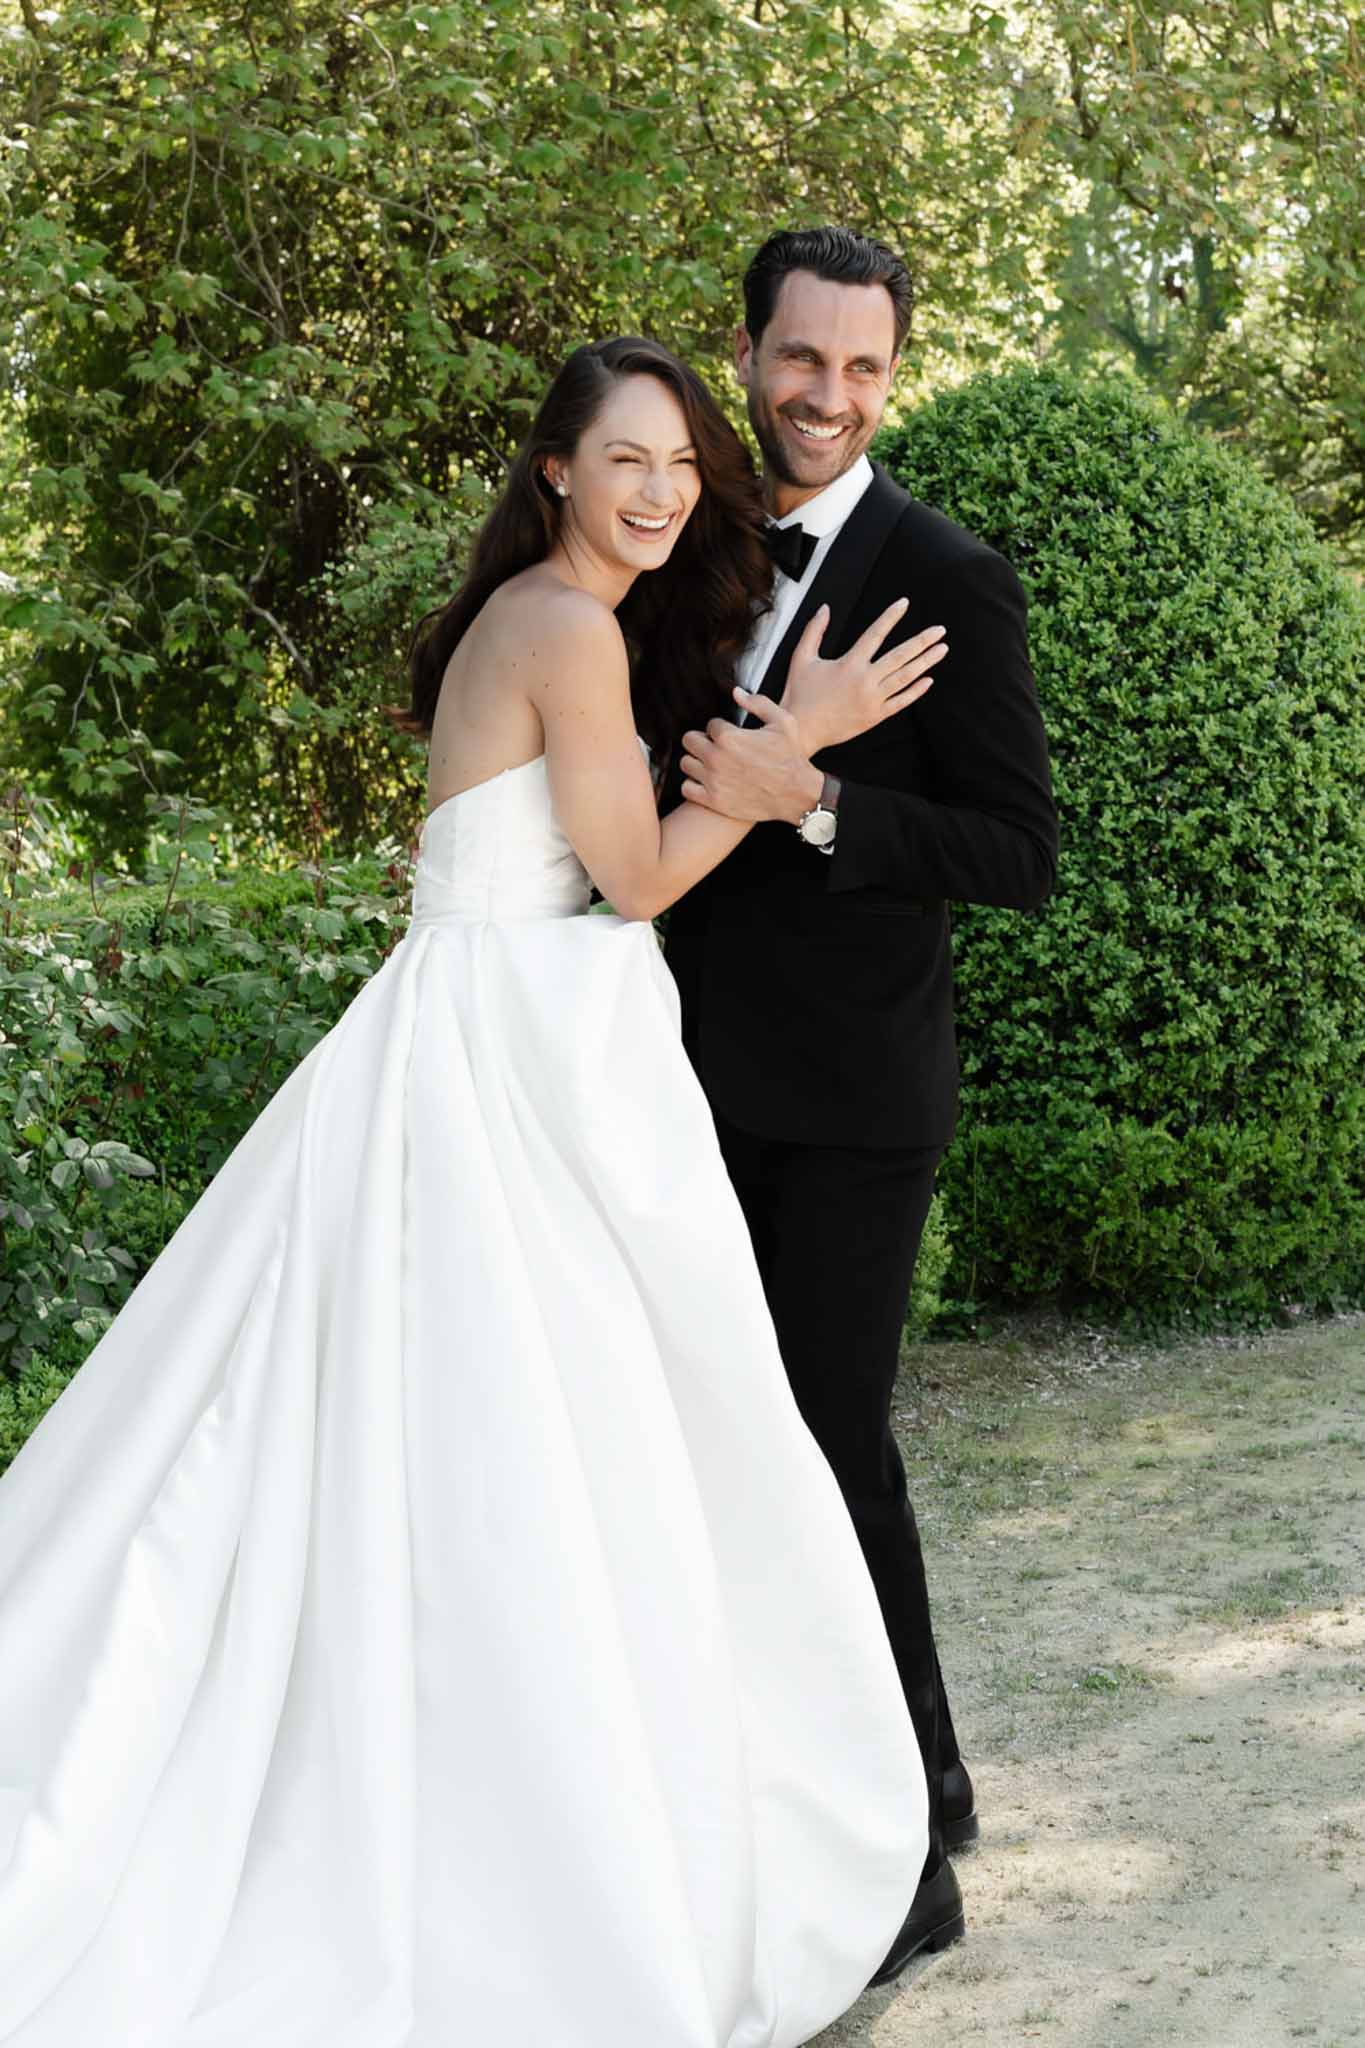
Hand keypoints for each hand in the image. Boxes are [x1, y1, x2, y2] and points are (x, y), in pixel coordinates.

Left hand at [680, 695, 822, 824]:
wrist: (797, 794)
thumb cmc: (791, 757)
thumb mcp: (783, 722)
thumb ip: (758, 703)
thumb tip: (735, 692)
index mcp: (729, 737)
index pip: (710, 724)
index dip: (721, 728)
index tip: (731, 736)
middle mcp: (716, 758)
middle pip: (689, 740)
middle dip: (702, 740)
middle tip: (716, 747)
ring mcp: (713, 781)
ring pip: (686, 763)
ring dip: (696, 761)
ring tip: (711, 764)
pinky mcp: (713, 800)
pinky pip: (687, 788)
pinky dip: (694, 784)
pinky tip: (708, 781)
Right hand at [779, 599, 946, 754]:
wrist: (800, 731)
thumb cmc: (799, 696)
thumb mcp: (801, 658)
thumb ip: (814, 631)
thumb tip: (824, 609)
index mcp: (849, 664)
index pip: (875, 633)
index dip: (891, 617)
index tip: (904, 603)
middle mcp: (865, 680)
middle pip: (900, 655)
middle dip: (922, 641)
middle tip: (940, 630)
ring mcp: (872, 700)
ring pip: (905, 677)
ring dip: (925, 662)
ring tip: (942, 650)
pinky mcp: (874, 716)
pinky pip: (900, 702)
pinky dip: (915, 691)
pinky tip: (928, 680)